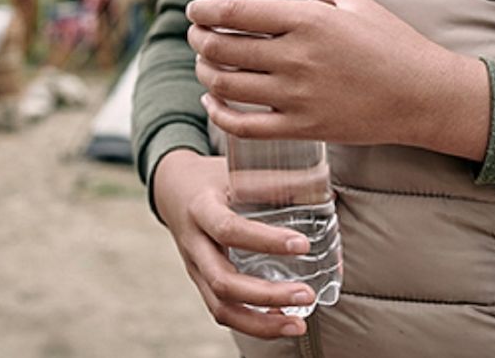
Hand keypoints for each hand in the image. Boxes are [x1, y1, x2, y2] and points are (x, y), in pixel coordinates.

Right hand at [153, 149, 315, 337]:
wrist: (172, 189)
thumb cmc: (212, 179)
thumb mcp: (234, 170)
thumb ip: (272, 180)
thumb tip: (322, 185)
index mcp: (201, 209)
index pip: (229, 229)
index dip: (266, 240)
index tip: (302, 245)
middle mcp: (194, 244)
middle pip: (223, 281)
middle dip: (267, 295)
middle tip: (306, 294)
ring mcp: (195, 268)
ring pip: (220, 308)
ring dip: (260, 323)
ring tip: (298, 324)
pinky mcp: (202, 282)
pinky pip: (223, 311)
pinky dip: (253, 323)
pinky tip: (281, 321)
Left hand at [186, 0, 490, 160]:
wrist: (423, 96)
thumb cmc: (395, 46)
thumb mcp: (359, 6)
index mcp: (308, 21)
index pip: (237, 13)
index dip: (205, 11)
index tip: (194, 10)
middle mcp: (297, 58)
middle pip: (223, 49)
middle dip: (199, 40)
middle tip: (196, 35)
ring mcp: (297, 97)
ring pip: (227, 87)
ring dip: (205, 74)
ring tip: (203, 66)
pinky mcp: (302, 128)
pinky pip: (245, 126)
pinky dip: (220, 114)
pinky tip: (213, 103)